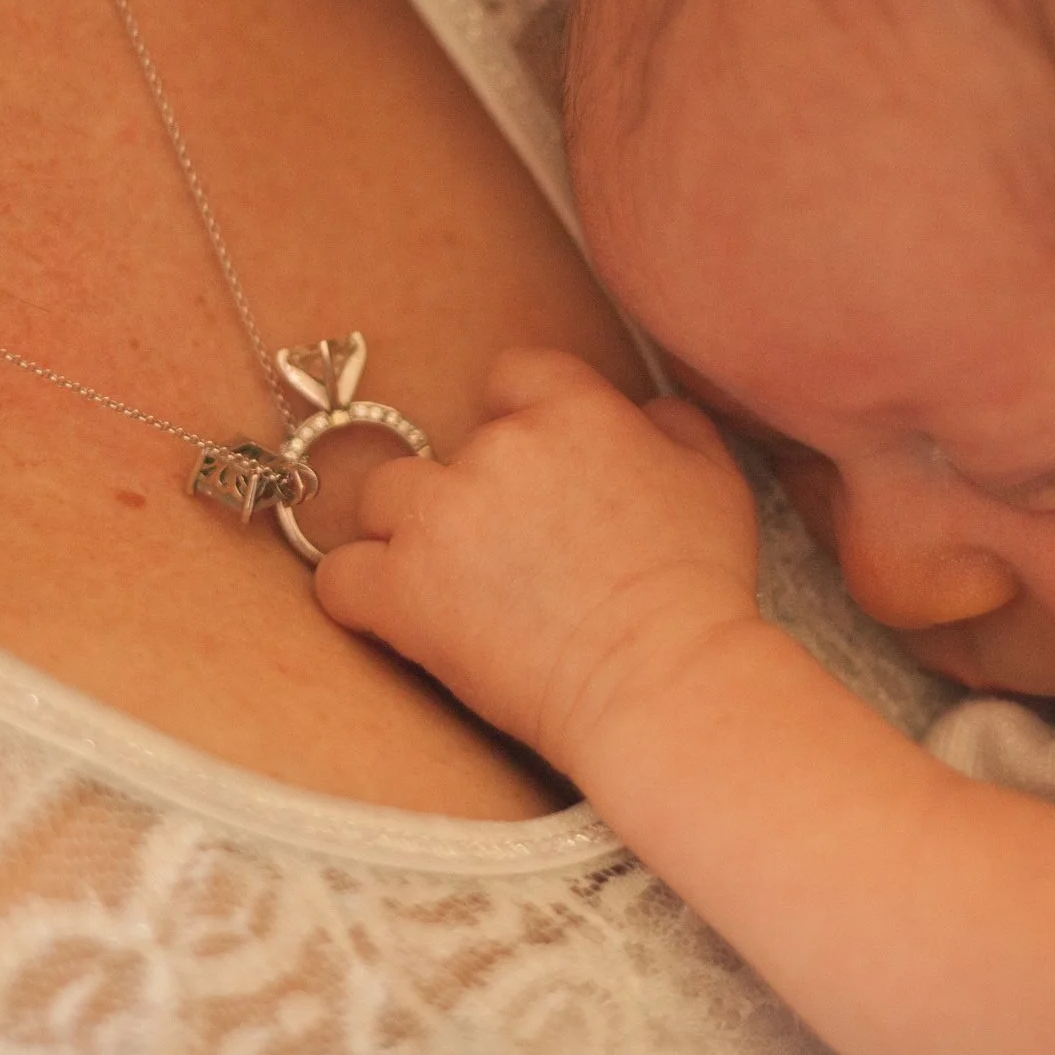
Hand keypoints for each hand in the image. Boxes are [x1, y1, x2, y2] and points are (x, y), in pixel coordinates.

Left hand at [315, 348, 763, 771]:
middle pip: (443, 443)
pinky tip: (392, 616)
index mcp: (572, 412)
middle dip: (463, 491)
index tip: (529, 471)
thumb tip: (641, 410)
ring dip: (404, 534)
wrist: (663, 680)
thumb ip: (672, 424)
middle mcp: (497, 449)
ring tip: (446, 585)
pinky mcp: (402, 590)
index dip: (515, 422)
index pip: (511, 374)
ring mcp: (440, 518)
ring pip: (380, 499)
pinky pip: (339, 577)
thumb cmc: (697, 588)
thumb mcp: (716, 479)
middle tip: (501, 551)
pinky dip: (357, 596)